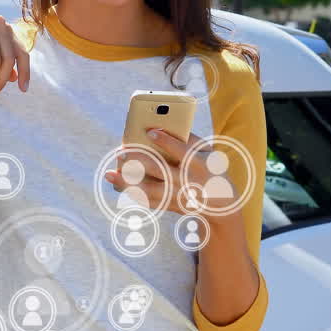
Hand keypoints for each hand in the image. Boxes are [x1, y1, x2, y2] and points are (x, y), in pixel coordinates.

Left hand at [102, 129, 240, 217]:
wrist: (221, 205)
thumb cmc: (209, 169)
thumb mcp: (209, 153)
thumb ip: (190, 139)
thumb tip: (165, 125)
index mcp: (198, 164)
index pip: (182, 151)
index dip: (167, 141)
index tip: (150, 132)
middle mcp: (187, 181)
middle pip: (160, 170)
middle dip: (138, 160)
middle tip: (121, 152)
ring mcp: (177, 195)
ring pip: (149, 190)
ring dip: (127, 182)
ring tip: (109, 173)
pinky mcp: (170, 205)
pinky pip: (148, 201)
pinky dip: (132, 194)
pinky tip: (117, 185)